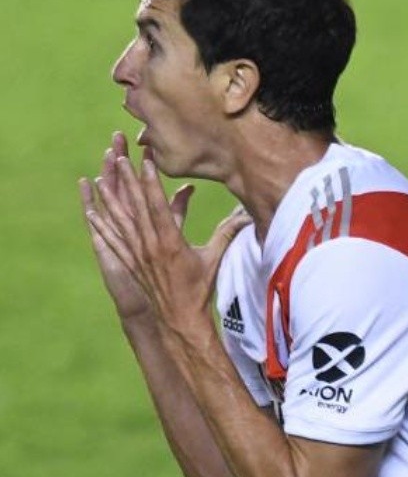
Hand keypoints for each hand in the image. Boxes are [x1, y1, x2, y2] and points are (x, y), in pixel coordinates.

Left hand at [81, 140, 250, 340]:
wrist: (179, 319)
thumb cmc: (198, 289)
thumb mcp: (214, 258)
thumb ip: (227, 234)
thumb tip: (246, 216)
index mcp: (171, 243)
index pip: (158, 206)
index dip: (150, 182)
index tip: (145, 161)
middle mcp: (150, 246)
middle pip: (135, 207)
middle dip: (126, 180)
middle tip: (119, 156)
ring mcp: (136, 255)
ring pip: (119, 221)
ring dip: (109, 198)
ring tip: (101, 175)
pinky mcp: (128, 263)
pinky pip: (111, 240)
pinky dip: (100, 225)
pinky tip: (91, 211)